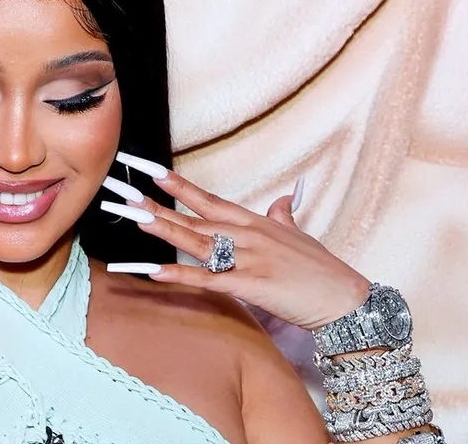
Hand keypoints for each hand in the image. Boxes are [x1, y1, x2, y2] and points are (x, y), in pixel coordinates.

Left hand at [102, 152, 370, 329]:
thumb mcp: (300, 237)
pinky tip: (153, 271)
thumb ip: (285, 216)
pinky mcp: (249, 285)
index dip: (176, 184)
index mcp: (254, 221)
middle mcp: (246, 234)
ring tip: (130, 218)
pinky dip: (179, 275)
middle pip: (191, 216)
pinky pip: (207, 279)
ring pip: (195, 241)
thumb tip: (283, 199)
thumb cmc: (323, 271)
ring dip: (161, 230)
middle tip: (120, 190)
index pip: (207, 198)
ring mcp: (247, 258)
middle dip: (154, 203)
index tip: (147, 169)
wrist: (347, 300)